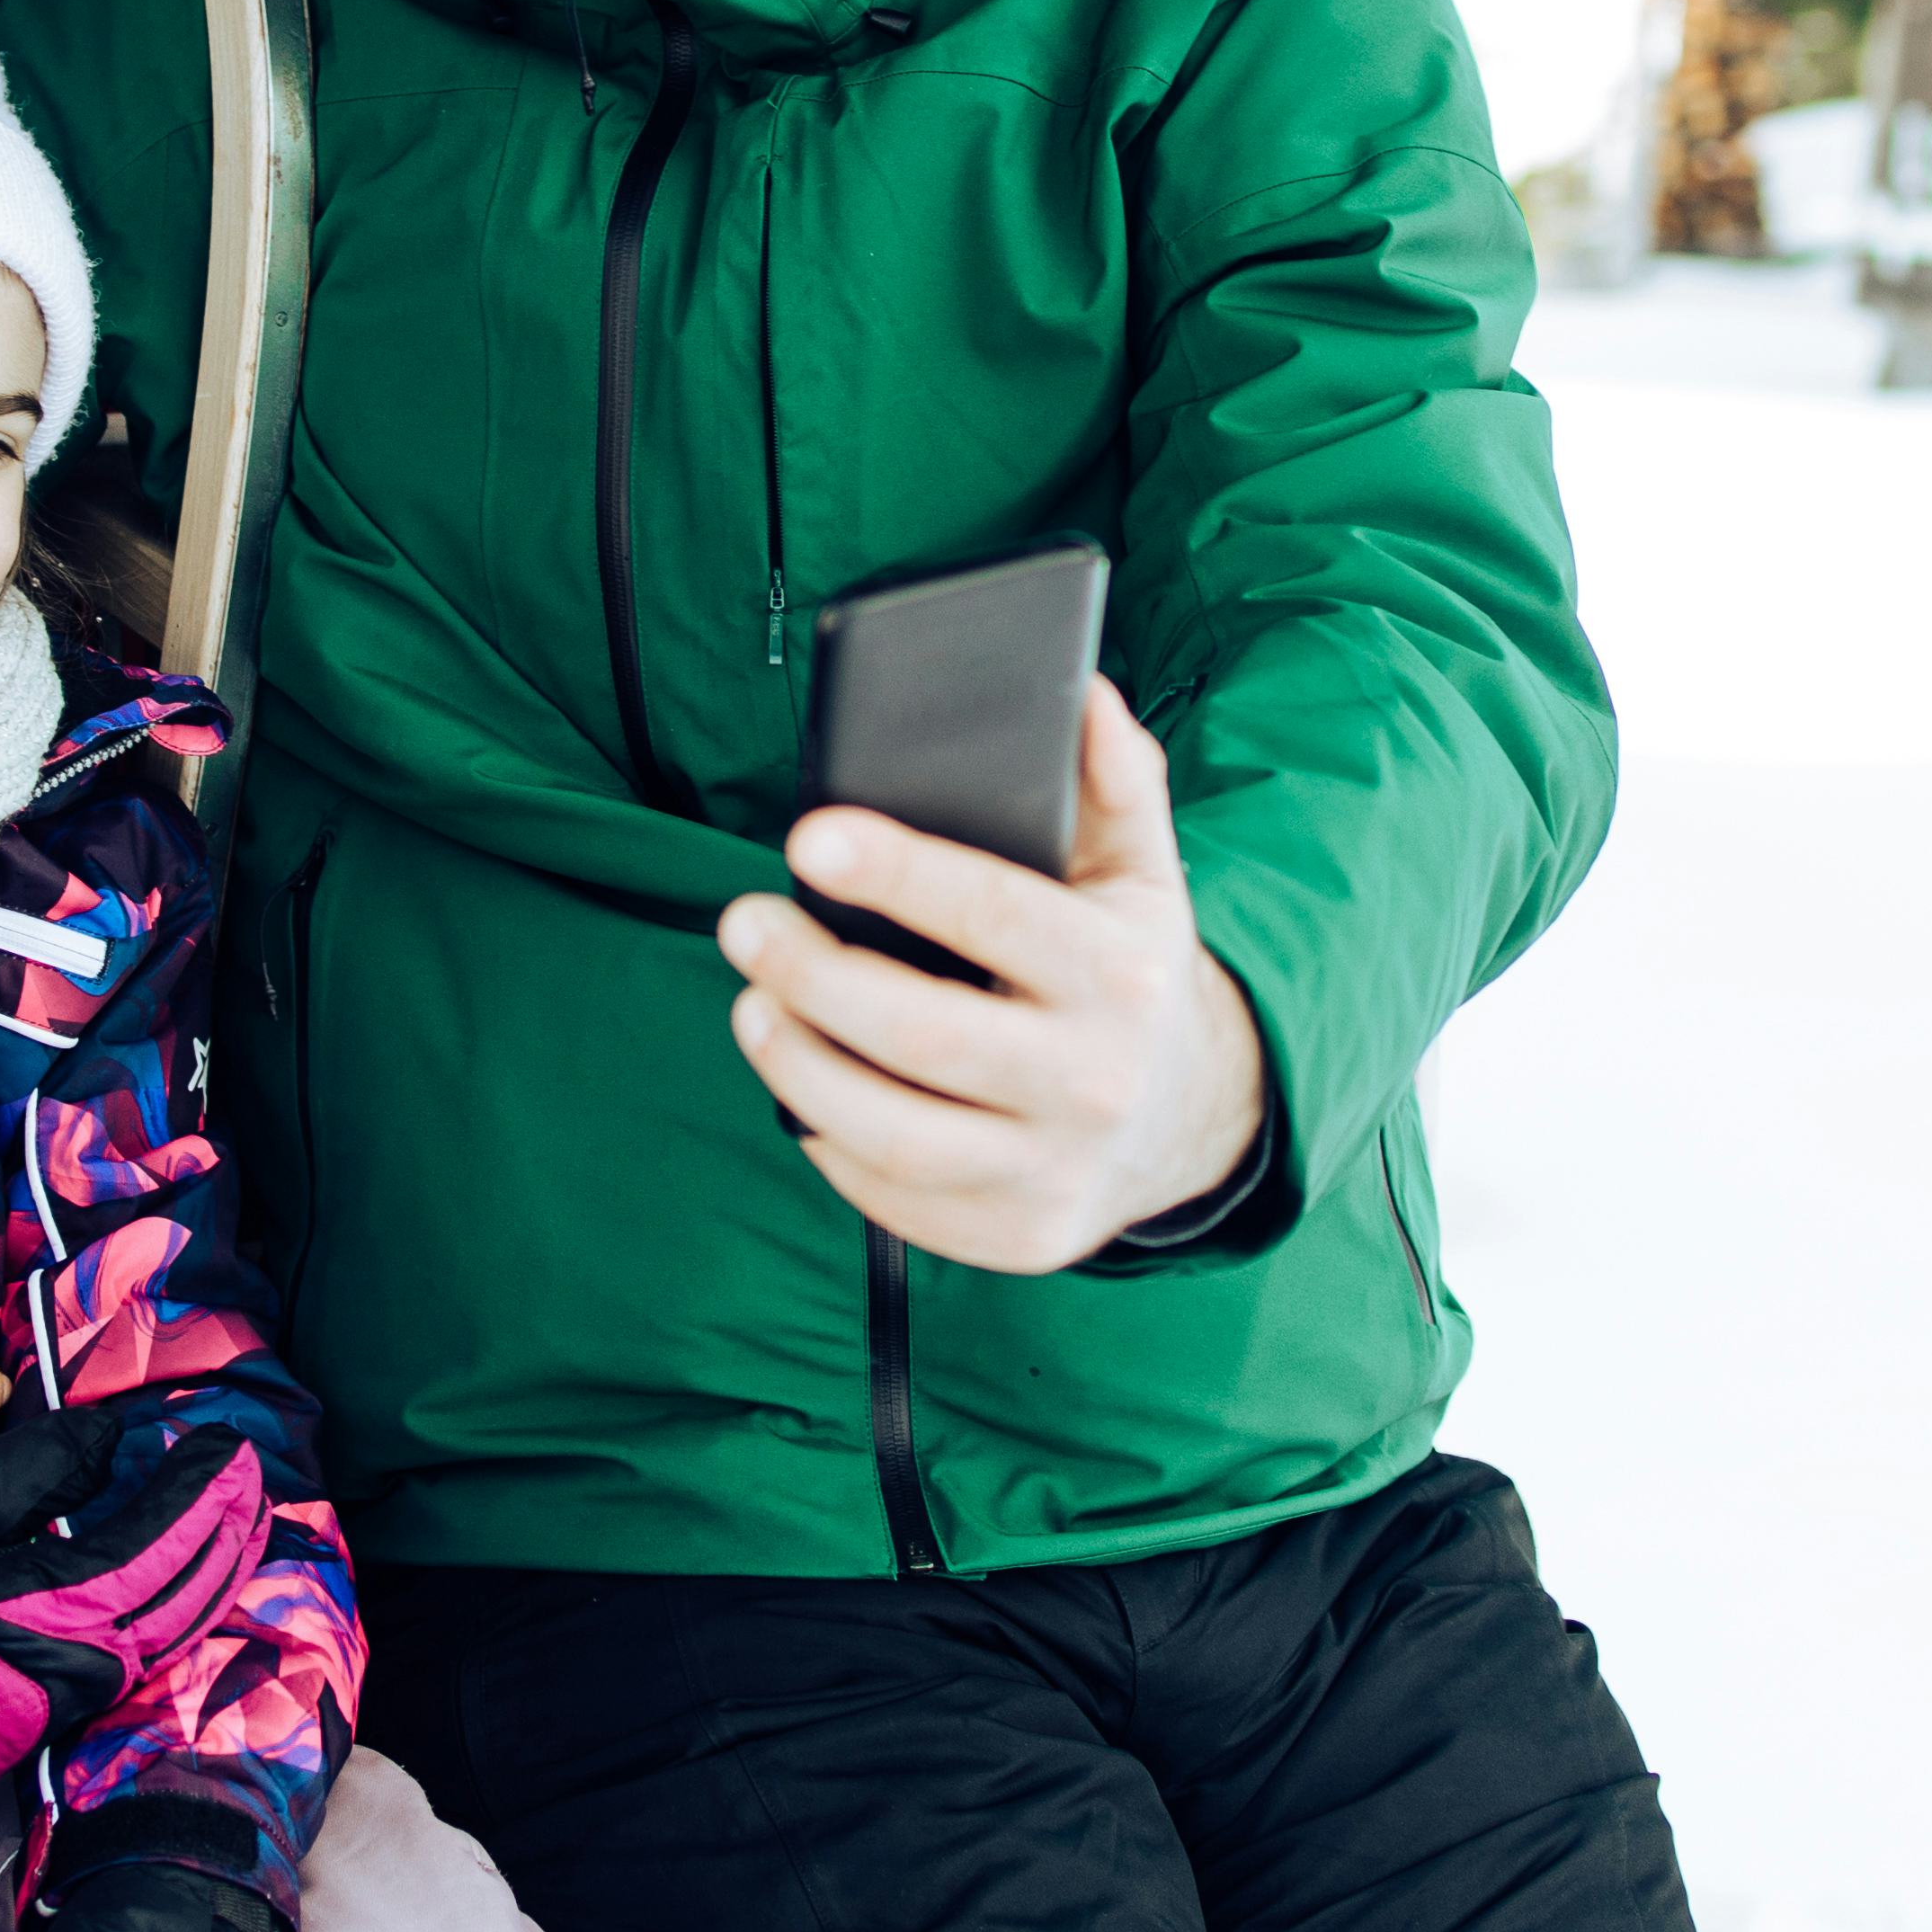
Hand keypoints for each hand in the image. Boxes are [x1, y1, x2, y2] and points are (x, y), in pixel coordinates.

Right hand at [0, 1406, 273, 1788]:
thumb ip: (37, 1468)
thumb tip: (109, 1434)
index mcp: (63, 1604)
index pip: (162, 1538)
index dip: (201, 1489)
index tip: (225, 1445)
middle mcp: (95, 1653)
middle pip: (191, 1583)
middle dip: (228, 1522)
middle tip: (249, 1470)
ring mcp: (94, 1685)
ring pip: (184, 1619)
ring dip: (221, 1561)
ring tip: (243, 1513)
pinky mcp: (83, 1699)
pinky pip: (163, 1643)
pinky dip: (194, 1599)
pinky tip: (202, 1572)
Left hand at [715, 677, 1266, 1278]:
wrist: (1187, 1122)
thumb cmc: (1130, 973)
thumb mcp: (1141, 876)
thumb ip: (1117, 784)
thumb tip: (1086, 695)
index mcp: (1123, 974)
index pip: (995, 912)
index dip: (895, 873)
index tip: (808, 838)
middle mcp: (1095, 1079)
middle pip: (923, 1033)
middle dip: (813, 975)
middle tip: (743, 922)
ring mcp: (1055, 1169)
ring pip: (893, 1131)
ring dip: (797, 1066)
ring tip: (750, 1006)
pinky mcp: (1017, 1236)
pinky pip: (893, 1196)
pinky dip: (829, 1141)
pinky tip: (798, 1087)